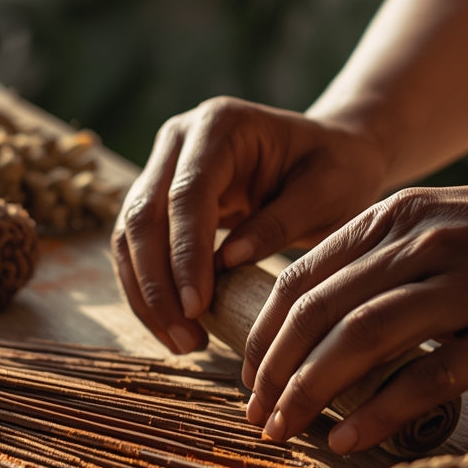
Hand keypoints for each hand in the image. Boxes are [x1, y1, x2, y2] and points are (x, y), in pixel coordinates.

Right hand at [112, 97, 387, 353]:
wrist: (333, 155)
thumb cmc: (338, 170)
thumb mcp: (328, 193)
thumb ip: (280, 222)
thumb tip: (227, 262)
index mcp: (221, 124)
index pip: (186, 194)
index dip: (185, 254)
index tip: (196, 307)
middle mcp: (181, 138)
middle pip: (144, 214)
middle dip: (158, 283)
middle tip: (186, 338)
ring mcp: (165, 165)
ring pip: (130, 235)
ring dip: (147, 293)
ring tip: (182, 342)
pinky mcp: (161, 198)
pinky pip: (139, 247)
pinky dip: (150, 289)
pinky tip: (174, 327)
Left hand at [244, 180, 467, 451]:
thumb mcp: (448, 220)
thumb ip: (384, 254)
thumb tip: (319, 306)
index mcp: (400, 216)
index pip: (303, 276)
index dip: (264, 331)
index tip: (248, 376)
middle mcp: (424, 243)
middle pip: (320, 310)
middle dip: (274, 368)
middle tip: (255, 413)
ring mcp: (467, 285)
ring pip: (360, 339)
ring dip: (309, 390)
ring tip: (283, 430)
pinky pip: (427, 375)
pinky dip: (377, 410)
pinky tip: (347, 439)